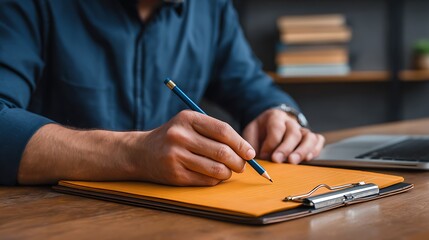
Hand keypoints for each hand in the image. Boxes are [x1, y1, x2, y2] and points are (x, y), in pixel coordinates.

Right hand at [131, 110, 255, 185]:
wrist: (140, 153)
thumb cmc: (173, 137)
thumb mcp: (189, 124)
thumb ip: (215, 132)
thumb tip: (246, 151)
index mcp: (188, 118)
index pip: (223, 131)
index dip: (241, 143)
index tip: (250, 153)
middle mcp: (180, 136)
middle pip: (222, 152)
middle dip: (239, 162)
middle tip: (242, 165)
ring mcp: (176, 156)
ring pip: (217, 169)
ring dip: (228, 173)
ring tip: (228, 171)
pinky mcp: (175, 174)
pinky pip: (206, 180)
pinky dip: (215, 180)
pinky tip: (213, 175)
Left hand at [242, 109, 324, 163]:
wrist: (269, 124)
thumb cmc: (260, 132)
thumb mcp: (250, 133)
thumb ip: (252, 145)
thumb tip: (255, 158)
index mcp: (275, 117)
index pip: (276, 127)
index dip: (271, 142)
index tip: (264, 155)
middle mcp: (290, 122)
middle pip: (293, 133)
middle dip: (286, 148)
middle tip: (278, 160)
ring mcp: (302, 129)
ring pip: (309, 137)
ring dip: (302, 150)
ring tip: (293, 161)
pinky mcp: (310, 137)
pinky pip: (318, 140)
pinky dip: (315, 149)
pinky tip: (308, 158)